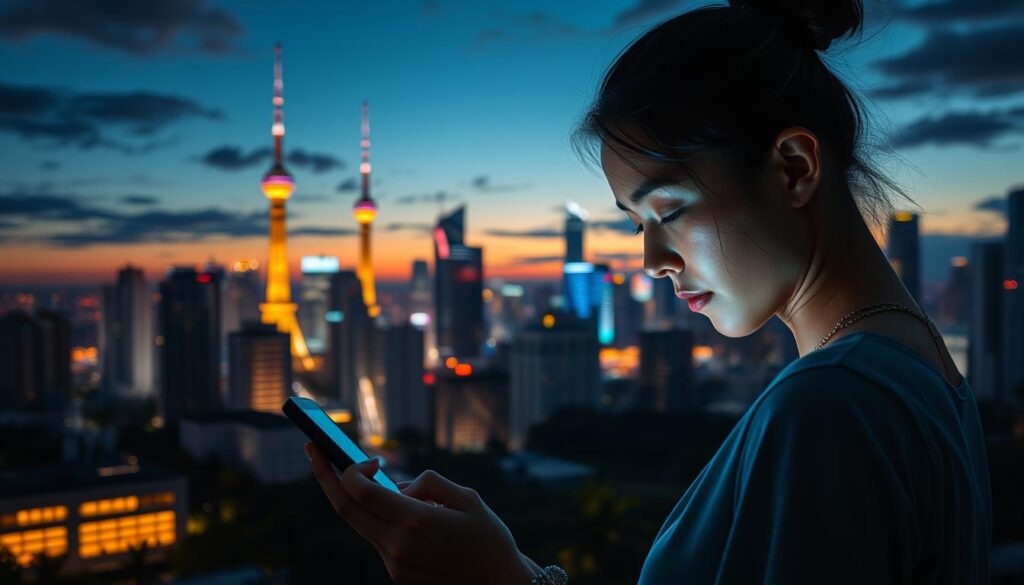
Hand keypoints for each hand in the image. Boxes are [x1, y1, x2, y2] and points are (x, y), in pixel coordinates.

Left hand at [305, 443, 537, 584]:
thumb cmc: (489, 539)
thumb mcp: (467, 498)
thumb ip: (428, 483)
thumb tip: (398, 486)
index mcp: (415, 520)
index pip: (360, 489)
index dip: (354, 468)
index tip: (372, 460)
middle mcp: (398, 544)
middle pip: (344, 508)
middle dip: (324, 475)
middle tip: (312, 449)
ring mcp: (394, 563)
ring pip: (360, 524)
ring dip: (356, 498)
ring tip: (364, 477)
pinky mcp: (397, 574)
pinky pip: (378, 538)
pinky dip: (379, 518)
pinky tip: (397, 510)